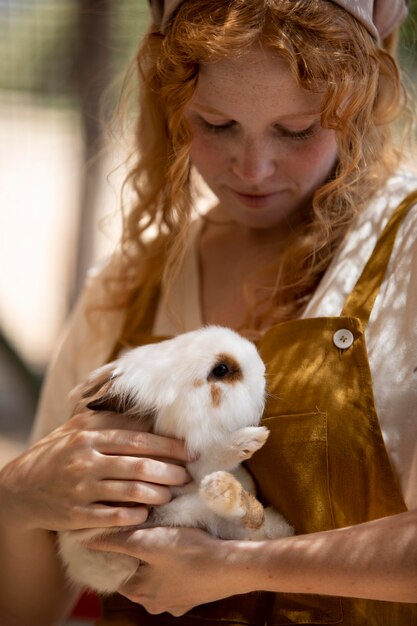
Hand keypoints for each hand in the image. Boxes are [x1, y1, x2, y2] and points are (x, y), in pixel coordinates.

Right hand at [0, 411, 191, 532]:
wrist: (22, 488)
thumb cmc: (59, 452)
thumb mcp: (78, 429)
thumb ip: (110, 421)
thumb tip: (147, 417)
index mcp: (89, 437)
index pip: (137, 440)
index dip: (168, 447)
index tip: (189, 452)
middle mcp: (86, 461)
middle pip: (139, 467)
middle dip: (169, 472)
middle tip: (186, 477)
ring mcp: (81, 490)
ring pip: (130, 492)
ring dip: (157, 494)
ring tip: (169, 495)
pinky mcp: (77, 515)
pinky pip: (114, 517)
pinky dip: (134, 515)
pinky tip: (145, 513)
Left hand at [87, 526, 251, 614]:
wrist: (232, 566)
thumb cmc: (189, 554)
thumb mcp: (148, 541)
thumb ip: (115, 540)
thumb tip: (83, 538)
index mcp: (139, 593)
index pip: (114, 570)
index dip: (114, 549)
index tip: (119, 529)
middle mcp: (154, 604)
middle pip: (135, 573)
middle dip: (137, 553)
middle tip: (142, 527)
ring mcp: (176, 602)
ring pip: (156, 575)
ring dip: (157, 558)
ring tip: (163, 533)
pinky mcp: (194, 595)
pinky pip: (176, 577)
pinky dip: (176, 563)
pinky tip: (183, 547)